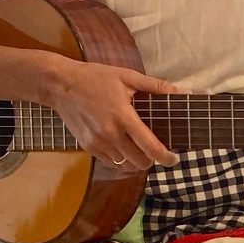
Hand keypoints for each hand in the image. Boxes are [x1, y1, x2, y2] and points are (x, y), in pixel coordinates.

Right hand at [46, 58, 179, 169]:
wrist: (60, 84)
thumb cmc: (95, 77)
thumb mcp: (127, 76)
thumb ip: (156, 86)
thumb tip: (183, 93)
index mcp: (123, 116)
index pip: (150, 147)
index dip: (165, 157)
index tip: (173, 158)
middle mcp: (110, 134)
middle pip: (140, 162)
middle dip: (151, 160)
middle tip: (155, 151)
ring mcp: (97, 143)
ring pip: (125, 165)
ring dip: (136, 160)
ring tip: (138, 148)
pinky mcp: (88, 147)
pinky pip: (111, 162)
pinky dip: (120, 159)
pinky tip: (122, 146)